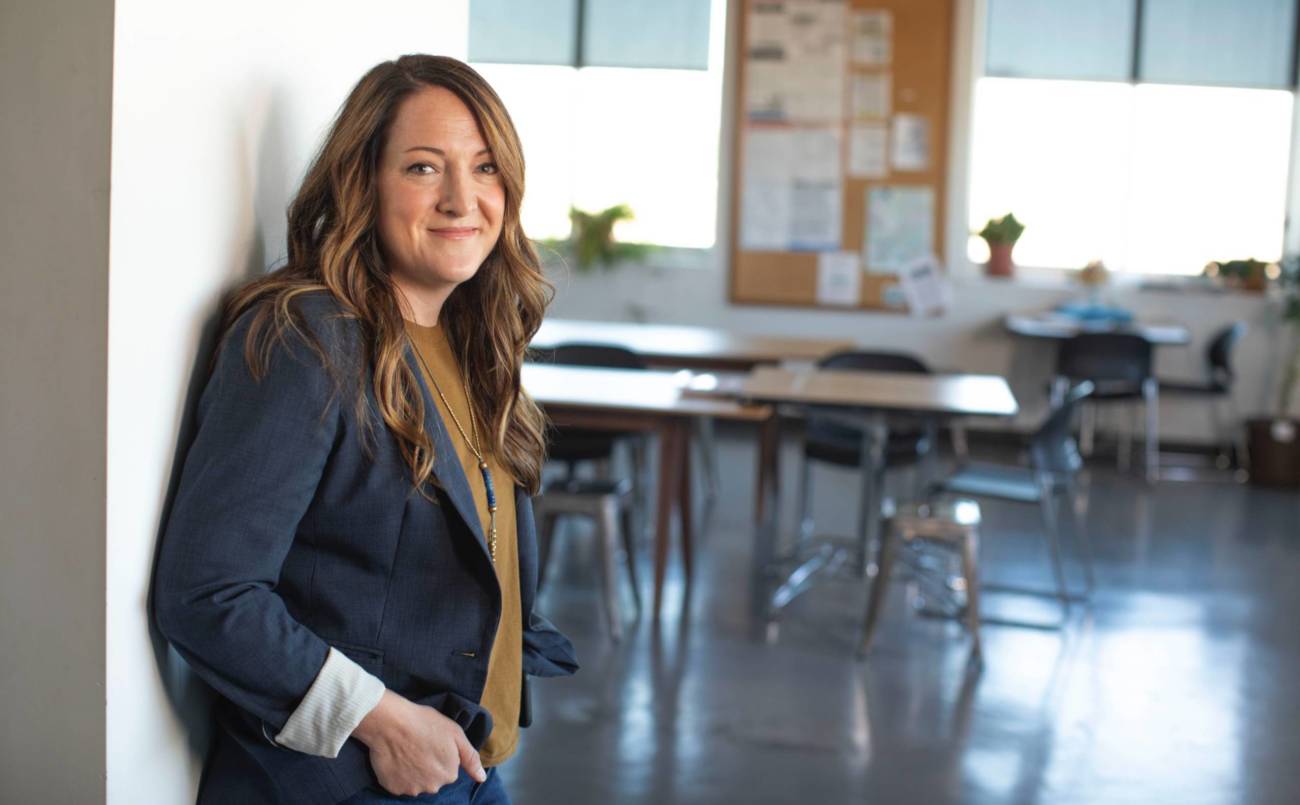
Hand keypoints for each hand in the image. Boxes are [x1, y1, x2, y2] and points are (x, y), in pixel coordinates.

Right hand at [352, 690, 486, 795]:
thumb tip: (482, 778)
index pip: (449, 768)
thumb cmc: (424, 723)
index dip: (441, 754)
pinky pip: (398, 783)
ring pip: (416, 782)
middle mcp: (432, 787)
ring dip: (413, 771)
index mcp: (449, 774)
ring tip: (406, 751)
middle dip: (428, 766)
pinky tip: (396, 758)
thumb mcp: (456, 734)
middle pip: (433, 778)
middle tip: (419, 746)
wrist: (390, 722)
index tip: (432, 741)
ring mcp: (411, 789)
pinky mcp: (393, 788)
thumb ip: (470, 759)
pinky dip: (398, 774)